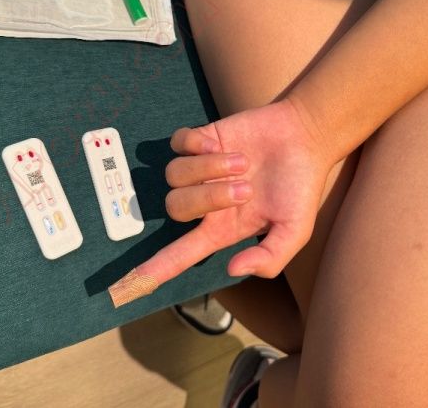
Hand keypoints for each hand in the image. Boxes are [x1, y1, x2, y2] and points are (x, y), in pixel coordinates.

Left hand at [108, 99, 333, 306]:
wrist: (304, 138)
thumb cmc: (299, 186)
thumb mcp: (295, 231)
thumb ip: (270, 257)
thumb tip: (231, 269)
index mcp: (221, 228)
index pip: (179, 254)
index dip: (153, 270)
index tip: (123, 289)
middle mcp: (204, 202)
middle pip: (175, 208)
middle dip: (209, 197)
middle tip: (246, 187)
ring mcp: (199, 170)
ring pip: (174, 175)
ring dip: (209, 168)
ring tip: (242, 162)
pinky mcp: (200, 140)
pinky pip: (177, 144)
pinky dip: (196, 143)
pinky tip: (218, 143)